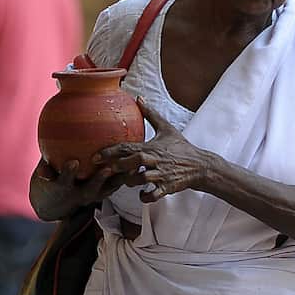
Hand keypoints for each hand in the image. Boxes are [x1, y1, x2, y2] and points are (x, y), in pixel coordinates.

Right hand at [34, 158, 131, 217]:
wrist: (57, 201)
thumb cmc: (51, 178)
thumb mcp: (44, 170)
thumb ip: (46, 157)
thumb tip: (44, 132)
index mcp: (62, 187)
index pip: (64, 181)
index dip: (68, 173)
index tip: (73, 162)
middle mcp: (78, 195)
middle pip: (90, 190)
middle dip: (98, 181)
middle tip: (107, 168)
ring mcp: (92, 197)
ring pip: (106, 191)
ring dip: (118, 180)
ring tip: (130, 167)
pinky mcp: (103, 194)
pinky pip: (115, 185)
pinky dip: (125, 176)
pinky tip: (135, 162)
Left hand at [95, 98, 213, 202]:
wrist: (200, 165)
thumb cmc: (180, 147)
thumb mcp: (166, 128)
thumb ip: (150, 114)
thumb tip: (138, 98)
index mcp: (151, 147)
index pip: (127, 147)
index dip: (110, 152)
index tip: (95, 156)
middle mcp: (155, 160)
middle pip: (134, 162)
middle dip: (118, 166)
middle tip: (104, 169)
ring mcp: (161, 174)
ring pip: (141, 179)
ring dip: (130, 181)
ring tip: (125, 181)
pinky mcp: (167, 187)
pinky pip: (153, 195)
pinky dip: (145, 196)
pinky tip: (141, 194)